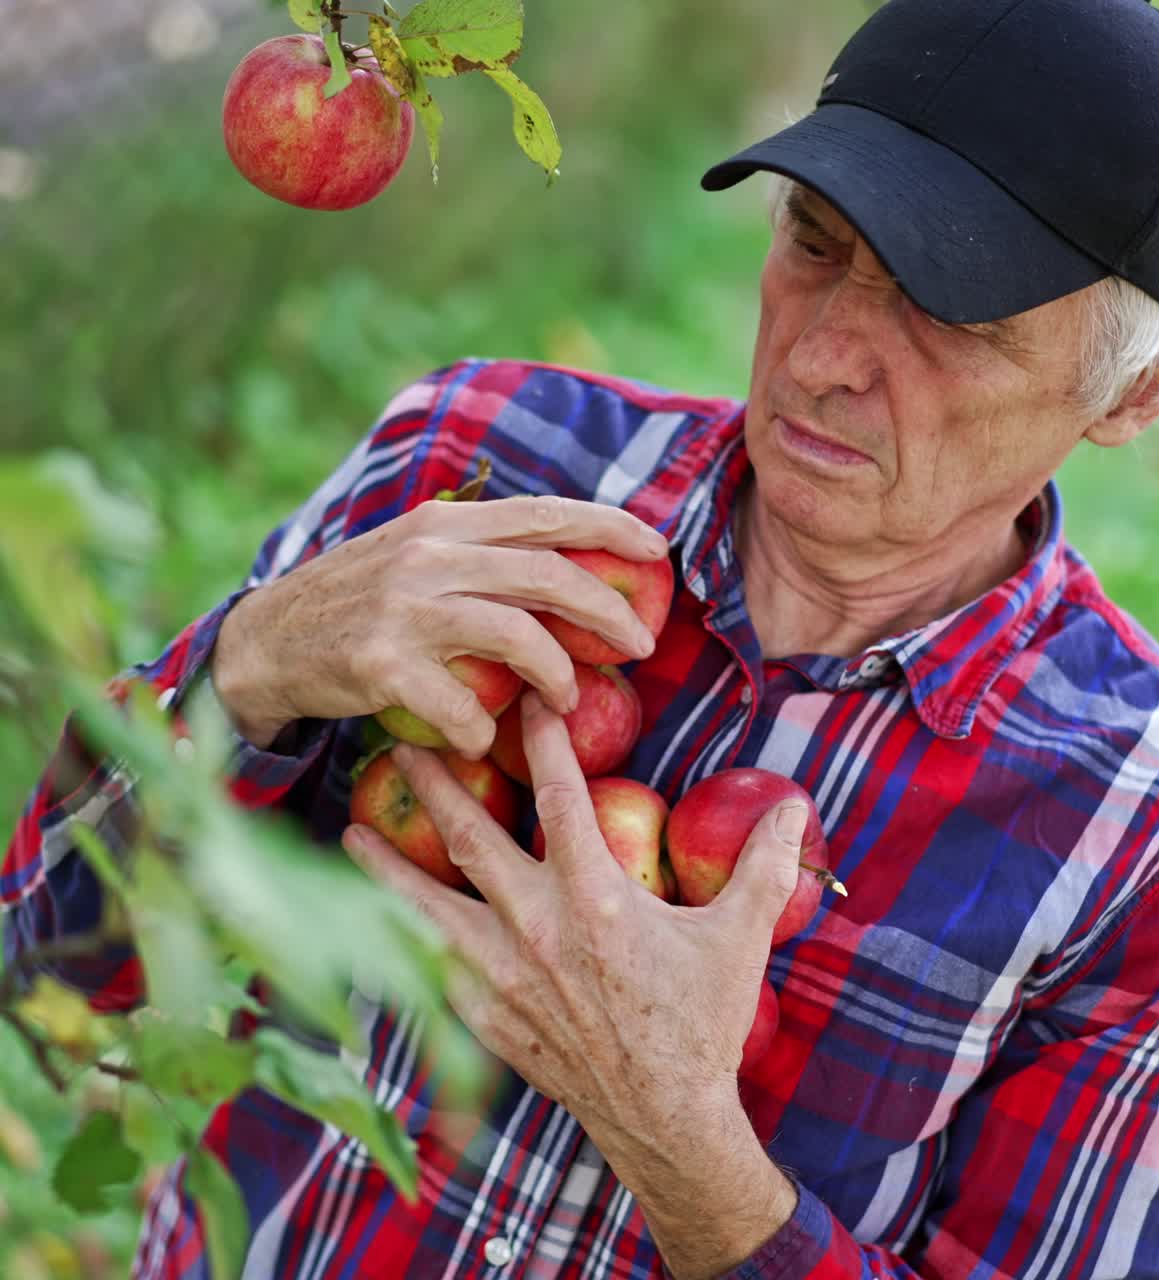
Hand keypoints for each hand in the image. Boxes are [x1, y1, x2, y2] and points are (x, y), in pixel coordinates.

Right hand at [210, 494, 667, 750]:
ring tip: (566, 702)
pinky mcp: (382, 663)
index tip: (658, 549)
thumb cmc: (355, 602)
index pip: (544, 514)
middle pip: (547, 574)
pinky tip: (482, 739)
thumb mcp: (411, 555)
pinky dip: (483, 730)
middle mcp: (429, 555)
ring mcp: (405, 608)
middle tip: (641, 644)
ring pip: (518, 636)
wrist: (264, 642)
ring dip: (558, 676)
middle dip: (608, 610)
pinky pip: (462, 705)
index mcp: (444, 525)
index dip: (609, 528)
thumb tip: (560, 565)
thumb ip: (476, 554)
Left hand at [340, 690, 806, 1147]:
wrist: (664, 1120)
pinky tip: (374, 921)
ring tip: (351, 829)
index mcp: (597, 898)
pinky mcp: (484, 1016)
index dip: (544, 739)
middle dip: (434, 783)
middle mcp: (536, 927)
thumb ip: (766, 866)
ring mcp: (502, 975)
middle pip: (469, 837)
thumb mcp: (741, 939)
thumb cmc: (701, 1023)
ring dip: (387, 863)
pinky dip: (400, 938)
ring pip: (426, 904)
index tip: (528, 697)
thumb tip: (796, 805)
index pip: (562, 797)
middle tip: (402, 740)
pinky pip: (429, 967)